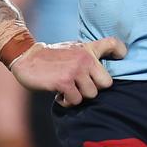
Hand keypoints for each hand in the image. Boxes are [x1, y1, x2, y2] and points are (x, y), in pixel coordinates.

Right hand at [9, 36, 127, 106]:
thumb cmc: (52, 56)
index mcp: (88, 49)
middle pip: (106, 83)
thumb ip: (89, 55)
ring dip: (79, 96)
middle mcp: (85, 59)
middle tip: (80, 86)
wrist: (27, 57)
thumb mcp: (74, 48)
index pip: (113, 45)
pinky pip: (75, 100)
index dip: (120, 52)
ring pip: (91, 95)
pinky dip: (67, 101)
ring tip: (67, 89)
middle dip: (94, 88)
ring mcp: (75, 70)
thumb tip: (105, 68)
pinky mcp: (64, 82)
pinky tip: (58, 93)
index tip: (119, 58)